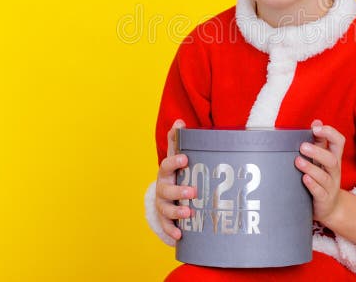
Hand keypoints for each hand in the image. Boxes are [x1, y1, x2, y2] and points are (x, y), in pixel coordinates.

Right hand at [154, 119, 195, 239]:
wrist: (167, 195)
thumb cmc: (178, 173)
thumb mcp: (180, 158)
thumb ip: (179, 141)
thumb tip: (180, 119)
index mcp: (168, 170)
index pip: (168, 163)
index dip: (175, 160)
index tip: (185, 158)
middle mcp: (163, 186)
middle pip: (166, 188)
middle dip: (178, 190)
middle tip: (193, 192)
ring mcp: (162, 203)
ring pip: (166, 208)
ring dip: (176, 211)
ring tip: (188, 214)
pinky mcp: (164, 218)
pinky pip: (165, 226)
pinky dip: (171, 231)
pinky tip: (179, 236)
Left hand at [294, 119, 345, 225]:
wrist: (331, 208)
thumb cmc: (323, 178)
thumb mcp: (323, 160)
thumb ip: (319, 142)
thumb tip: (316, 121)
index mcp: (334, 158)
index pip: (339, 141)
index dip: (330, 133)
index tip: (316, 128)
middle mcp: (335, 172)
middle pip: (331, 159)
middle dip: (318, 151)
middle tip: (302, 146)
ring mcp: (330, 186)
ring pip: (324, 176)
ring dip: (311, 168)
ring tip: (298, 161)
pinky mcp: (324, 199)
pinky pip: (319, 192)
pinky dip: (312, 185)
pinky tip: (304, 179)